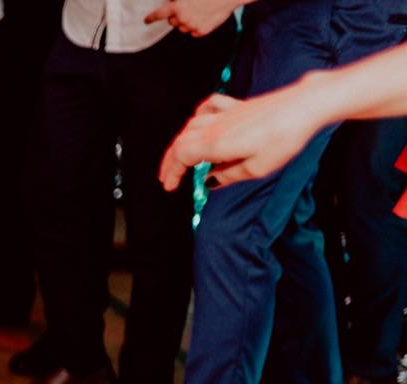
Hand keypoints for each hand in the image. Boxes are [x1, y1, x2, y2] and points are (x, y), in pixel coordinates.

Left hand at [144, 0, 236, 36]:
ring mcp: (192, 26)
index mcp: (178, 7)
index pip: (159, 14)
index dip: (152, 18)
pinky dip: (196, 25)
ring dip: (186, 21)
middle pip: (172, 22)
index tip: (147, 21)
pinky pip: (193, 31)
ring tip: (199, 10)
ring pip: (182, 27)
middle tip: (188, 7)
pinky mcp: (201, 31)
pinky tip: (205, 16)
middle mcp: (183, 19)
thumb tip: (171, 2)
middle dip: (176, 16)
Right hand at [158, 90, 319, 188]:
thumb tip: (210, 181)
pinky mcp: (238, 106)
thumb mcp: (258, 168)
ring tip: (180, 157)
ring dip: (180, 143)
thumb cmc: (285, 137)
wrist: (306, 105)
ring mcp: (226, 114)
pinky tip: (198, 121)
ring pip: (191, 126)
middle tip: (168, 177)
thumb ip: (229, 176)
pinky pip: (209, 107)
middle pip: (180, 142)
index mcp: (217, 144)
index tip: (169, 186)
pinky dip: (198, 116)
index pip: (182, 157)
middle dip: (170, 162)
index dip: (171, 172)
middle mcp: (216, 127)